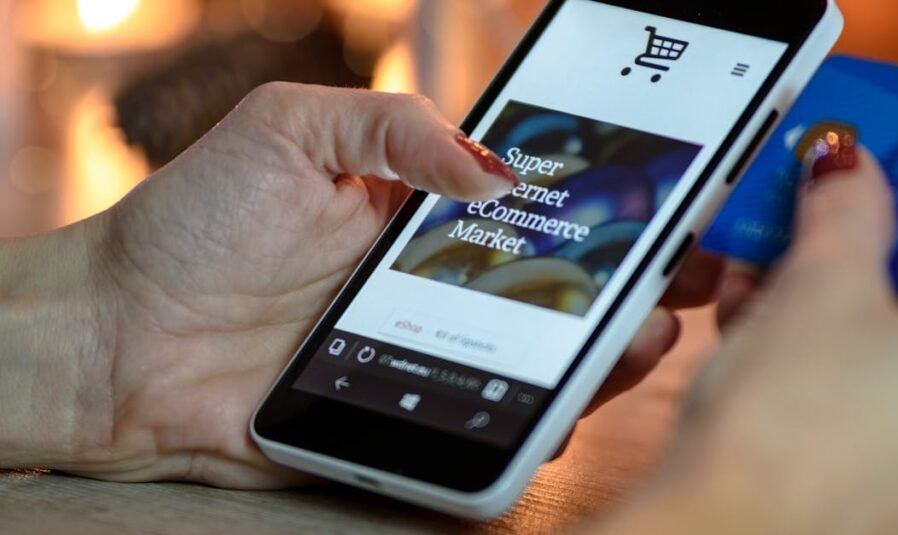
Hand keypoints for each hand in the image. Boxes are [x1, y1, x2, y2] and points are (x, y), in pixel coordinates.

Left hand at [13, 84, 718, 487]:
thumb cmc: (197, 220)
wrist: (120, 336)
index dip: (607, 203)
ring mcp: (429, 351)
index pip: (536, 206)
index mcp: (424, 211)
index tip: (666, 201)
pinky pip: (486, 423)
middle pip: (559, 288)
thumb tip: (495, 168)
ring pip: (541, 360)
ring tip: (646, 333)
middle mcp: (439, 282)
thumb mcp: (294, 130)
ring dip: (605, 352)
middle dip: (635, 282)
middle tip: (688, 275)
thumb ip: (396, 128)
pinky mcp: (407, 411)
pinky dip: (534, 421)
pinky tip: (563, 403)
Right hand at [604, 149, 897, 533]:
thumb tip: (847, 161)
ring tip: (773, 291)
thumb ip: (846, 212)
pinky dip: (842, 379)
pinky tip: (765, 349)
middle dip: (896, 264)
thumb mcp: (816, 291)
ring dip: (854, 319)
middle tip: (845, 235)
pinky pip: (891, 421)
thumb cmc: (787, 423)